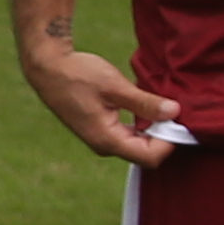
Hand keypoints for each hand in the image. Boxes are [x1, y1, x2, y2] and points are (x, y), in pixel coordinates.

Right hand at [21, 41, 183, 165]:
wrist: (47, 68)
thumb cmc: (78, 75)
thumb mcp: (115, 86)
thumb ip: (145, 103)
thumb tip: (175, 112)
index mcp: (107, 140)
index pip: (151, 157)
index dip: (169, 141)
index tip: (176, 118)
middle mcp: (104, 146)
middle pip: (145, 154)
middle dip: (163, 135)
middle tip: (170, 109)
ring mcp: (100, 140)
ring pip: (137, 145)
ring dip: (152, 129)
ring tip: (157, 105)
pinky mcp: (99, 130)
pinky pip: (128, 136)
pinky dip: (141, 125)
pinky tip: (143, 105)